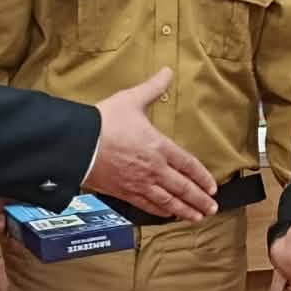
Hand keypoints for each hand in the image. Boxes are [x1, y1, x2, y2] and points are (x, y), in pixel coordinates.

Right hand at [85, 69, 217, 219]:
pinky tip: (168, 215)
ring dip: (185, 210)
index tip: (212, 187)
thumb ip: (152, 88)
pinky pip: (148, 205)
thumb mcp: (131, 100)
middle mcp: (154, 169)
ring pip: (168, 202)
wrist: (77, 144)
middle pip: (183, 188)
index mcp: (159, 147)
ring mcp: (139, 183)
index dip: (203, 178)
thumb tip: (167, 72)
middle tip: (212, 208)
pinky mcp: (124, 193)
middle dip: (200, 200)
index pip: (189, 165)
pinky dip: (161, 212)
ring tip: (197, 218)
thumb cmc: (104, 121)